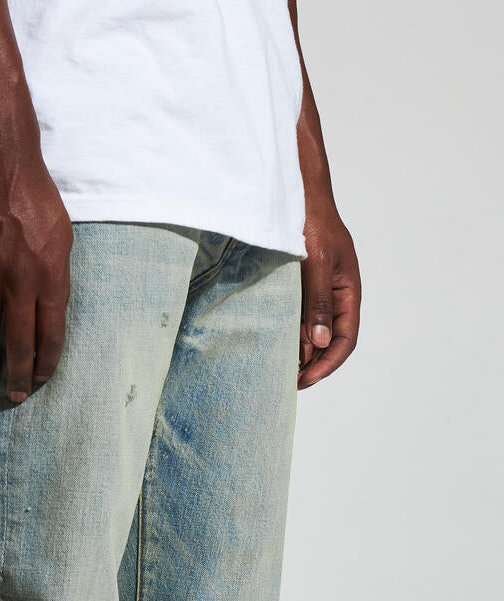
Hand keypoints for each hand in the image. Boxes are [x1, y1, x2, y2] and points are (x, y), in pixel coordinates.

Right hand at [0, 140, 72, 403]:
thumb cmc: (38, 199)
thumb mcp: (63, 240)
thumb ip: (57, 278)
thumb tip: (50, 311)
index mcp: (50, 278)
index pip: (51, 335)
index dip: (47, 362)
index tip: (43, 377)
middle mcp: (19, 284)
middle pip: (19, 343)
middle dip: (19, 374)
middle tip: (17, 393)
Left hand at [297, 203, 360, 388]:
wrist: (298, 195)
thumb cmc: (314, 222)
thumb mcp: (318, 262)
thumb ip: (318, 302)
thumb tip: (320, 341)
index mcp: (348, 292)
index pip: (345, 339)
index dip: (328, 363)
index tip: (307, 379)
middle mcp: (335, 297)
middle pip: (330, 342)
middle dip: (313, 364)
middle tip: (289, 382)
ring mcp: (317, 294)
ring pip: (313, 333)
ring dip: (300, 353)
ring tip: (281, 370)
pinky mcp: (299, 289)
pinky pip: (298, 319)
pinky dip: (290, 335)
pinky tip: (274, 346)